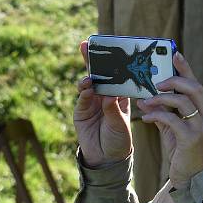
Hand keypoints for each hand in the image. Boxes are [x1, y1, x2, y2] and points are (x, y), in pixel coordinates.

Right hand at [73, 40, 131, 166]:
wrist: (106, 158)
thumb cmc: (120, 139)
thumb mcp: (121, 125)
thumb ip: (114, 110)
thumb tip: (108, 96)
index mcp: (120, 96)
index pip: (117, 75)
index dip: (114, 62)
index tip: (112, 49)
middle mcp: (105, 95)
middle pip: (99, 74)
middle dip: (93, 60)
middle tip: (88, 45)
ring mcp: (92, 101)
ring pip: (88, 83)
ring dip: (88, 76)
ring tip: (90, 75)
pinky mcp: (81, 110)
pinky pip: (82, 98)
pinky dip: (84, 91)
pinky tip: (87, 87)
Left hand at [137, 52, 202, 186]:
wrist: (191, 178)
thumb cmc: (183, 152)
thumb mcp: (174, 129)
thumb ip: (164, 113)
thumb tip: (146, 99)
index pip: (196, 84)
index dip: (185, 68)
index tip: (174, 54)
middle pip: (194, 88)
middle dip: (173, 80)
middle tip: (156, 82)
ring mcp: (201, 128)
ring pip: (182, 102)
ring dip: (161, 98)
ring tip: (146, 101)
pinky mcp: (191, 139)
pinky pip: (172, 120)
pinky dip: (156, 116)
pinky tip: (145, 119)